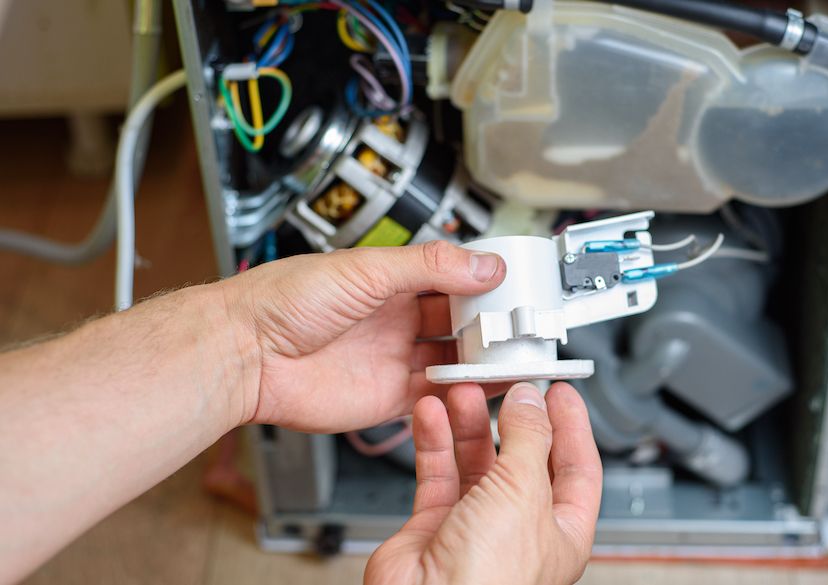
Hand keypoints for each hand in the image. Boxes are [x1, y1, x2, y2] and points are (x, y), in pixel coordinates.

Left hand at [217, 241, 505, 431]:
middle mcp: (394, 319)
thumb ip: (429, 267)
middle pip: (458, 320)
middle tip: (521, 323)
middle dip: (490, 321)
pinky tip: (485, 384)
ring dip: (481, 357)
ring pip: (452, 358)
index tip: (514, 283)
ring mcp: (392, 359)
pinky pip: (435, 395)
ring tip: (515, 353)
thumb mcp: (366, 270)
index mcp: (389, 281)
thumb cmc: (285, 301)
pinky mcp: (387, 398)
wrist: (245, 353)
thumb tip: (484, 264)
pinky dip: (462, 392)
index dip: (483, 281)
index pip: (451, 277)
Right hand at [365, 382, 602, 584]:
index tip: (560, 393)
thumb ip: (528, 439)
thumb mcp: (524, 491)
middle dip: (513, 419)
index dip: (572, 426)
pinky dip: (434, 442)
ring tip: (462, 392)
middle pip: (522, 460)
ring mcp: (476, 527)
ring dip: (469, 424)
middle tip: (506, 386)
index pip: (578, 468)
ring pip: (476, 462)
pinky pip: (438, 473)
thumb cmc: (487, 579)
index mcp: (561, 532)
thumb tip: (531, 402)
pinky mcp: (435, 526)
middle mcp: (520, 530)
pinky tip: (432, 416)